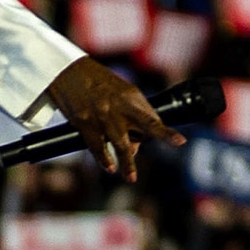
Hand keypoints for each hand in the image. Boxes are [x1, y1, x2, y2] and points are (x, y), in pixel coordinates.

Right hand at [46, 56, 184, 181]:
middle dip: (160, 139)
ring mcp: (103, 116)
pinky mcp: (85, 123)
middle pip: (145, 128)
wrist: (68, 71)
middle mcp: (120, 107)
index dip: (167, 133)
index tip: (181, 141)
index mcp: (132, 98)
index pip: (153, 118)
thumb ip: (132, 119)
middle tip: (172, 149)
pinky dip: (104, 158)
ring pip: (121, 144)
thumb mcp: (120, 94)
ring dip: (127, 163)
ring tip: (131, 177)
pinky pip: (97, 146)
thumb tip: (134, 149)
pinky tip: (109, 167)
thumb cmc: (97, 83)